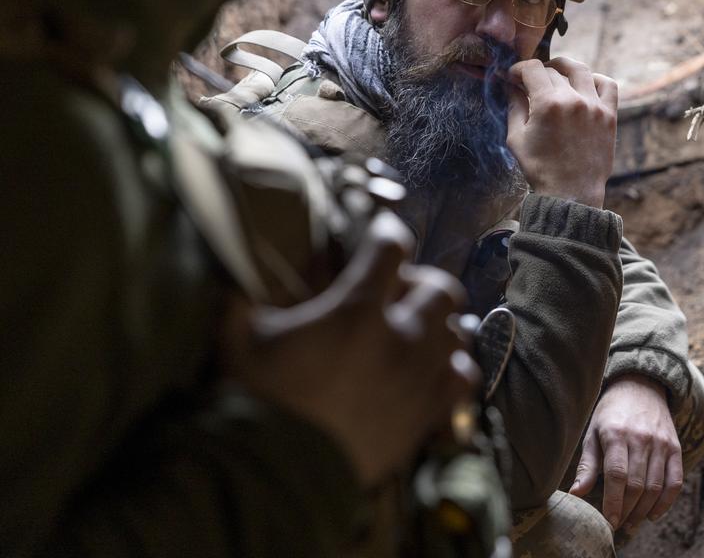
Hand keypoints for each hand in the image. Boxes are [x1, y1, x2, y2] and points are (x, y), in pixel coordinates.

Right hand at [221, 211, 477, 486]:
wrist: (279, 477)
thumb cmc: (256, 402)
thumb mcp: (239, 340)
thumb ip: (242, 299)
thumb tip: (232, 275)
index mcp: (357, 309)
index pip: (391, 247)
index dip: (386, 233)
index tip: (378, 235)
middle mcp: (402, 336)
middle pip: (440, 286)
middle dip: (422, 281)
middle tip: (399, 291)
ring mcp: (421, 376)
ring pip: (456, 331)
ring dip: (438, 324)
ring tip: (416, 332)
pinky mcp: (429, 413)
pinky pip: (464, 376)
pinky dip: (452, 366)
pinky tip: (431, 370)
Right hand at [506, 57, 617, 208]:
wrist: (571, 192)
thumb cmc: (540, 168)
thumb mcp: (516, 138)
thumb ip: (514, 106)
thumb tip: (511, 85)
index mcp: (548, 104)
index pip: (532, 69)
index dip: (518, 69)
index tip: (513, 76)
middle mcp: (573, 100)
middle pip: (553, 70)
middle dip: (537, 73)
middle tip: (529, 83)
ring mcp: (595, 106)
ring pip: (580, 70)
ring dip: (564, 68)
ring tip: (556, 74)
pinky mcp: (609, 115)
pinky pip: (608, 85)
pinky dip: (596, 79)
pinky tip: (584, 85)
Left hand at [570, 374, 682, 530]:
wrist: (640, 385)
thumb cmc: (610, 412)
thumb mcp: (593, 433)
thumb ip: (587, 465)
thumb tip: (575, 494)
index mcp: (616, 434)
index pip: (617, 475)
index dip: (614, 502)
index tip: (609, 521)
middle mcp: (642, 438)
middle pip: (637, 485)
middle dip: (627, 511)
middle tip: (619, 525)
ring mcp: (661, 443)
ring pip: (656, 487)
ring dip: (644, 511)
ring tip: (632, 522)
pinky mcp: (675, 447)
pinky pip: (675, 481)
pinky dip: (666, 502)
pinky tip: (653, 514)